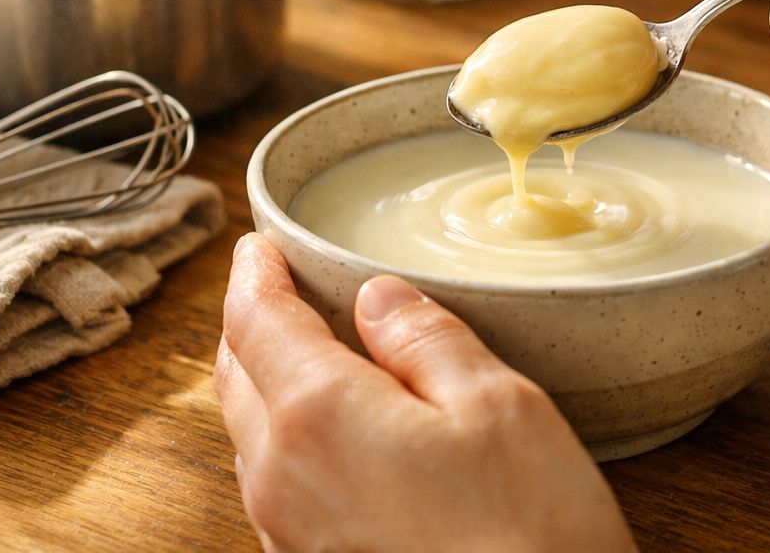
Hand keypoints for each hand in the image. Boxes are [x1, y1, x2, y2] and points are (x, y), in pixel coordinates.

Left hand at [215, 233, 636, 552]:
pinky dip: (291, 440)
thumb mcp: (501, 407)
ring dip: (269, 383)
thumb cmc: (530, 540)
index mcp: (319, 416)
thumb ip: (428, 340)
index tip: (260, 245)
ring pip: (252, 434)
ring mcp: (287, 534)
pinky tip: (337, 434)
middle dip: (254, 323)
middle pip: (238, 375)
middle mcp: (280, 478)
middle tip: (282, 287)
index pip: (257, 320)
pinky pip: (277, 485)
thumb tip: (380, 300)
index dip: (255, 272)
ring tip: (312, 351)